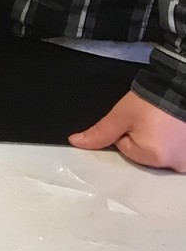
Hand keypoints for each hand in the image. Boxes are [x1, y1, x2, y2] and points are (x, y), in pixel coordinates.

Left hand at [70, 90, 185, 170]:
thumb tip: (75, 143)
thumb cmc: (150, 100)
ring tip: (163, 124)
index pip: (127, 150)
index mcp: (155, 157)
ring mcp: (185, 161)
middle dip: (143, 139)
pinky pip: (174, 153)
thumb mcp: (121, 115)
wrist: (179, 86)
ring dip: (159, 142)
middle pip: (144, 156)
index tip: (137, 120)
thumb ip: (100, 132)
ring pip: (159, 155)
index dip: (127, 133)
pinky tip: (172, 129)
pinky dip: (171, 143)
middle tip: (151, 121)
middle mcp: (174, 164)